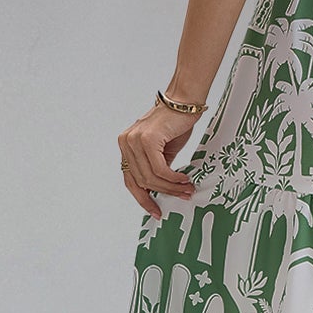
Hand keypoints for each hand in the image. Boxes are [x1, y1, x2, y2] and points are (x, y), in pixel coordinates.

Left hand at [117, 102, 199, 219]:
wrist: (184, 102)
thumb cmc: (175, 123)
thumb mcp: (162, 151)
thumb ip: (156, 168)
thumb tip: (159, 191)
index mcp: (126, 145)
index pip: (130, 179)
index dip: (143, 198)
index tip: (155, 210)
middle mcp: (126, 142)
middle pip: (142, 180)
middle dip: (164, 193)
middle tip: (182, 196)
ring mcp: (134, 140)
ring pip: (151, 177)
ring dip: (171, 187)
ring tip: (186, 189)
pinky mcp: (147, 139)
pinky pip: (159, 168)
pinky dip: (173, 178)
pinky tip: (184, 179)